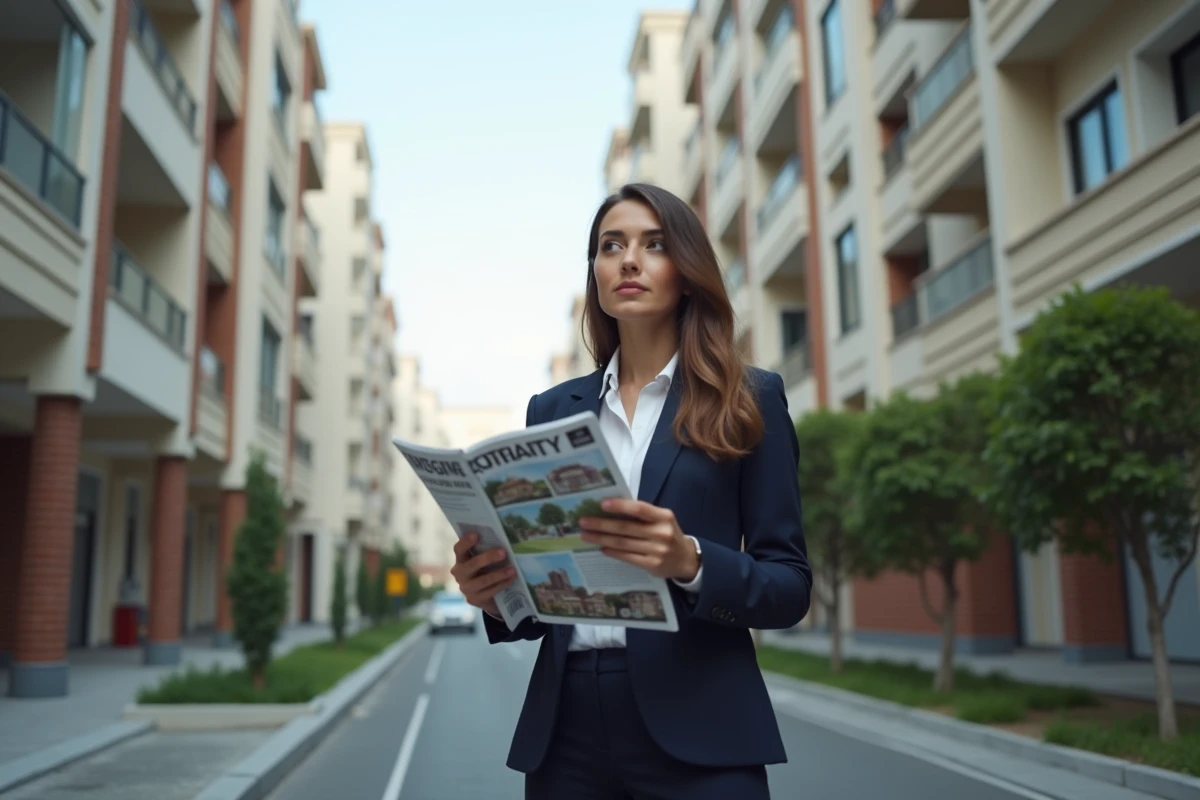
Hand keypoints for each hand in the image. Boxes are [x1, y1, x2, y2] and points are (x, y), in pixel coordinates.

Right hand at [449, 533, 515, 617]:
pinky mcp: (474, 599)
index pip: (459, 549)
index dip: (465, 542)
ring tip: (513, 569)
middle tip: (503, 552)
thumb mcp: (484, 560)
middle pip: (471, 565)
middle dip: (488, 558)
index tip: (476, 534)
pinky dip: (502, 584)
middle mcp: (459, 573)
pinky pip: (489, 591)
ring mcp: (466, 588)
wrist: (486, 595)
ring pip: (482, 580)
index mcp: (460, 559)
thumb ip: (486, 550)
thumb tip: (503, 539)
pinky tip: (511, 579)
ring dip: (499, 574)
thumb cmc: (486, 570)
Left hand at [579, 498, 699, 581]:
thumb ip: (642, 515)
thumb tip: (610, 509)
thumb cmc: (668, 534)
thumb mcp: (662, 520)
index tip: (601, 504)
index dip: (620, 506)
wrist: (686, 559)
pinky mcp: (653, 565)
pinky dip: (613, 552)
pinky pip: (627, 557)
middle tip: (583, 521)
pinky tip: (602, 548)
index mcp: (664, 517)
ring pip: (624, 543)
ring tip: (585, 535)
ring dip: (602, 539)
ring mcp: (658, 551)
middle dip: (602, 524)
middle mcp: (662, 533)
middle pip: (626, 528)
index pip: (639, 509)